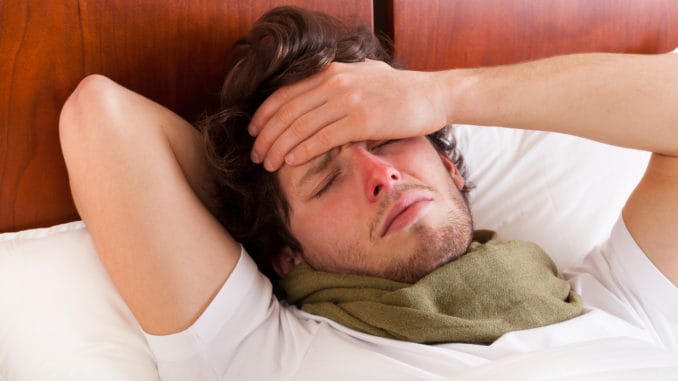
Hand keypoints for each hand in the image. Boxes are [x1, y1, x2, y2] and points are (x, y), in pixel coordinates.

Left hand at [248, 60, 449, 170]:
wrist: (433, 95)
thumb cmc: (398, 90)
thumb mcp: (362, 73)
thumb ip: (337, 79)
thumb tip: (316, 91)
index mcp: (330, 70)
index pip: (284, 93)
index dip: (263, 115)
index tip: (253, 133)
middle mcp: (335, 81)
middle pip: (287, 112)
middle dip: (266, 136)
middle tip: (256, 155)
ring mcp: (348, 100)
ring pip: (300, 126)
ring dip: (279, 148)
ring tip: (268, 164)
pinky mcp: (362, 120)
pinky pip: (322, 138)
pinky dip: (302, 151)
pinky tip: (291, 162)